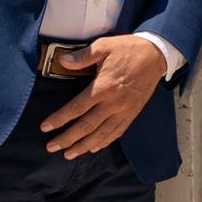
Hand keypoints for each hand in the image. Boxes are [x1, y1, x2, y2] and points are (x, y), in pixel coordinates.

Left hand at [42, 35, 171, 159]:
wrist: (156, 54)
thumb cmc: (129, 49)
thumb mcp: (104, 46)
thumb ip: (83, 56)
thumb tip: (62, 60)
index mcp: (103, 87)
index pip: (76, 108)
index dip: (59, 119)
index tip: (46, 127)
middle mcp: (113, 103)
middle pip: (86, 126)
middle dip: (67, 139)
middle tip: (51, 147)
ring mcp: (124, 110)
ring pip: (101, 133)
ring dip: (84, 146)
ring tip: (69, 155)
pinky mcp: (133, 112)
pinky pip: (117, 131)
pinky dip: (105, 141)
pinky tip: (94, 147)